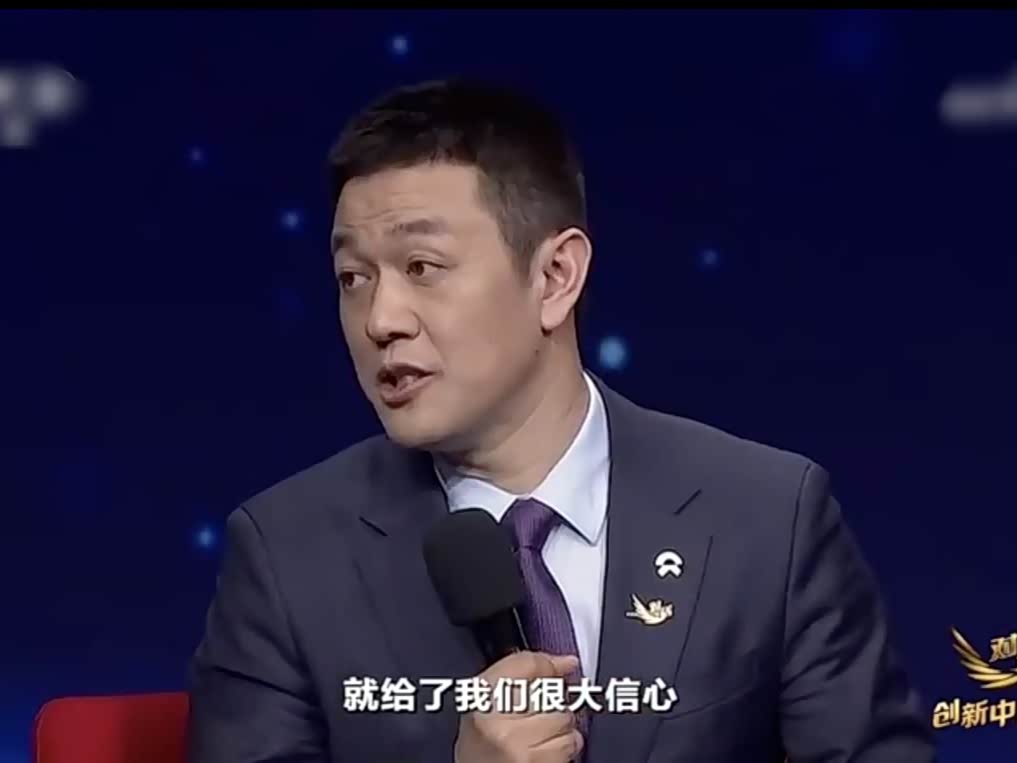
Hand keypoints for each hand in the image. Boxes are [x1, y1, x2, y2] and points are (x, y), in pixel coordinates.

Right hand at [454, 651, 583, 762]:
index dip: (547, 667)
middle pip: (550, 691)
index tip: (556, 671)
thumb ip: (523, 675)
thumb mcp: (489, 706)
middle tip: (533, 719)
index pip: (527, 663)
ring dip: (560, 728)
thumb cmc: (483, 750)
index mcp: (479, 695)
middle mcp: (494, 716)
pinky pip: (569, 743)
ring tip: (538, 738)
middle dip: (551, 704)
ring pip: (565, 717)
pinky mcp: (533, 762)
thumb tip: (567, 662)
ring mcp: (514, 742)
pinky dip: (565, 748)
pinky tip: (544, 752)